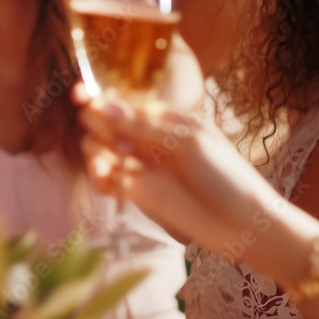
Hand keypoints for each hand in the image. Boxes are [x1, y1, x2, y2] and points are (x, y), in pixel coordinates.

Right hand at [78, 94, 277, 244]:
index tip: (79, 95)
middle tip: (98, 133)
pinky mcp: (136, 192)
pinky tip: (105, 177)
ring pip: (101, 150)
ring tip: (104, 164)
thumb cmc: (224, 174)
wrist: (240, 223)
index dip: (101, 99)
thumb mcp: (188, 141)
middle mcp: (148, 139)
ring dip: (95, 152)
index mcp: (164, 118)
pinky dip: (99, 177)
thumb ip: (144, 125)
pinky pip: (106, 180)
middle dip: (96, 125)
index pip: (125, 103)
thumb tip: (104, 107)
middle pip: (106, 124)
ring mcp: (140, 165)